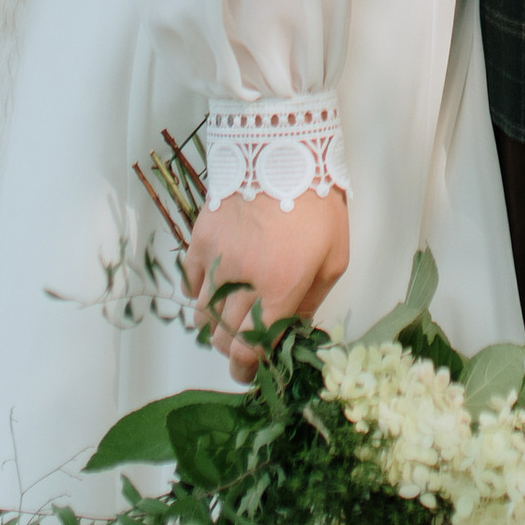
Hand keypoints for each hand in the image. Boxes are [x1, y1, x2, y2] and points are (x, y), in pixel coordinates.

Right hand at [181, 185, 349, 382]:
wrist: (285, 151)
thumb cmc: (319, 205)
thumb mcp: (334, 258)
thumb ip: (311, 301)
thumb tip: (293, 331)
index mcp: (280, 287)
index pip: (252, 347)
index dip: (248, 369)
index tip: (251, 373)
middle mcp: (242, 279)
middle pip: (224, 337)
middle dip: (233, 351)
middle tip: (245, 349)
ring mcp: (216, 258)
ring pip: (202, 314)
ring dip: (215, 325)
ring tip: (230, 318)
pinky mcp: (200, 238)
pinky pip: (190, 280)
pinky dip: (199, 292)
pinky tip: (215, 288)